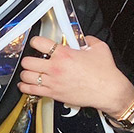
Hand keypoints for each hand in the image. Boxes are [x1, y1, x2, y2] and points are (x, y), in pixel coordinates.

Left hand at [18, 35, 133, 118]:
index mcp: (64, 54)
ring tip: (29, 71)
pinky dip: (24, 87)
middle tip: (32, 59)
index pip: (39, 43)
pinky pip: (30, 90)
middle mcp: (55, 68)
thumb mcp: (99, 48)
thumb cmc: (105, 73)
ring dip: (25, 72)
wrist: (109, 91)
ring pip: (26, 76)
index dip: (35, 41)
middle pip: (27, 61)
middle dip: (28, 59)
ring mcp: (53, 82)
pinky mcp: (53, 93)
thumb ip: (87, 40)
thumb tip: (82, 38)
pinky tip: (25, 84)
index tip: (36, 42)